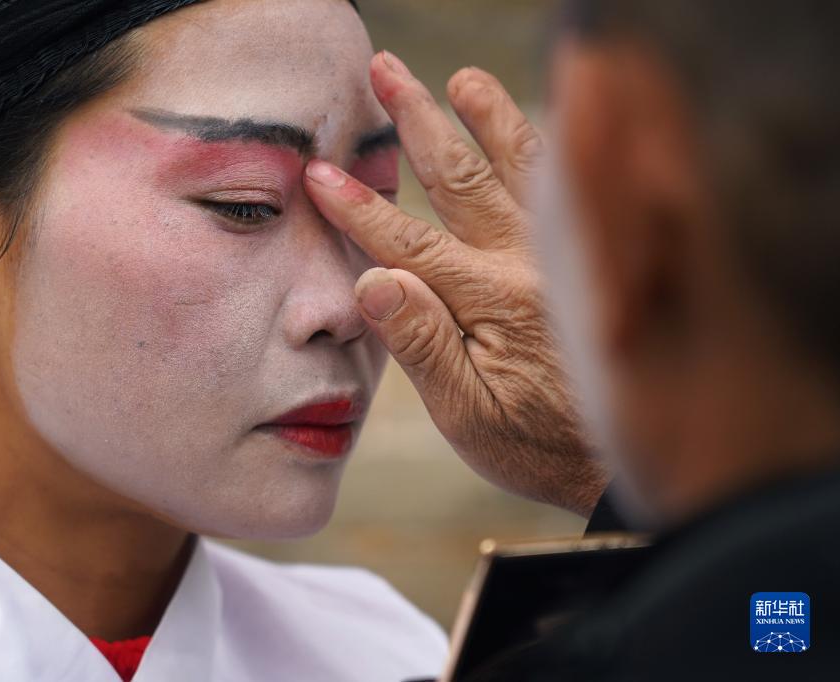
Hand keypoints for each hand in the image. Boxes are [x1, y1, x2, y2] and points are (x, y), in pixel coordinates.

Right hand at [304, 52, 607, 516]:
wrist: (624, 459)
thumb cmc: (539, 443)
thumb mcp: (468, 416)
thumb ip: (422, 346)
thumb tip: (373, 281)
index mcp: (492, 301)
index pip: (411, 242)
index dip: (360, 206)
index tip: (321, 172)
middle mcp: (531, 262)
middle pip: (463, 179)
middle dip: (419, 122)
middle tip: (385, 72)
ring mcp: (567, 252)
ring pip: (522, 169)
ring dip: (490, 120)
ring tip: (463, 81)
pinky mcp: (591, 255)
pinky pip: (570, 189)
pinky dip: (553, 150)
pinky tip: (542, 126)